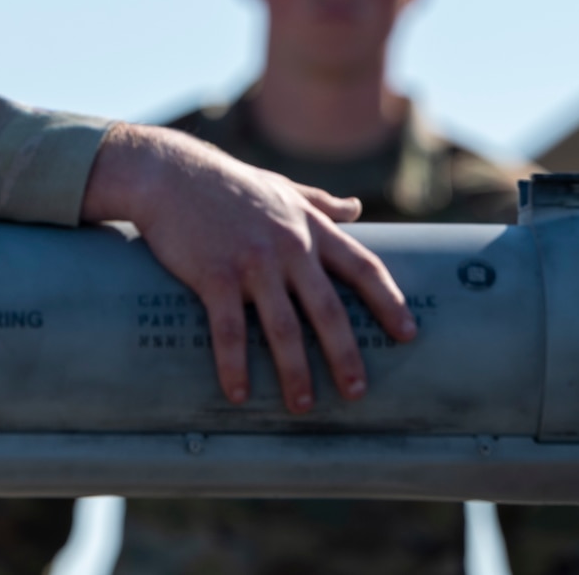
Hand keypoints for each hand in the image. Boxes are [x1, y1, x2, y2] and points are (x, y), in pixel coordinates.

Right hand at [80, 123, 416, 412]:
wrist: (169, 173)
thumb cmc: (226, 183)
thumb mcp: (281, 187)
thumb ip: (320, 202)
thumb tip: (356, 208)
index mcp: (309, 227)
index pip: (363, 267)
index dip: (389, 301)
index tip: (408, 333)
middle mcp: (288, 246)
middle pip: (328, 308)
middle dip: (346, 354)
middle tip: (357, 392)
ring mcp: (252, 262)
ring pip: (283, 326)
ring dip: (295, 371)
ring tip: (303, 405)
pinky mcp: (215, 275)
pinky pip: (229, 329)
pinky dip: (235, 364)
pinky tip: (239, 393)